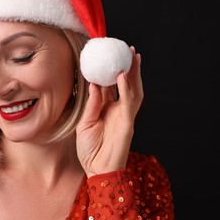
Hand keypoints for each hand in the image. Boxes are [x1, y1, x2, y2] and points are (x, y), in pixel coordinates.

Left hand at [76, 46, 142, 177]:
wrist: (96, 169)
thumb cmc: (90, 149)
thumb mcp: (85, 123)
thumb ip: (92, 104)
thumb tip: (94, 84)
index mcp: (107, 109)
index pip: (110, 86)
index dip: (111, 72)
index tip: (109, 56)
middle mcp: (118, 110)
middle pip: (126, 85)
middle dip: (129, 67)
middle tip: (128, 50)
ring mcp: (125, 116)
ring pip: (133, 90)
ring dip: (134, 73)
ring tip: (132, 56)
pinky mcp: (128, 123)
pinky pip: (128, 103)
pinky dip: (127, 88)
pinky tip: (123, 75)